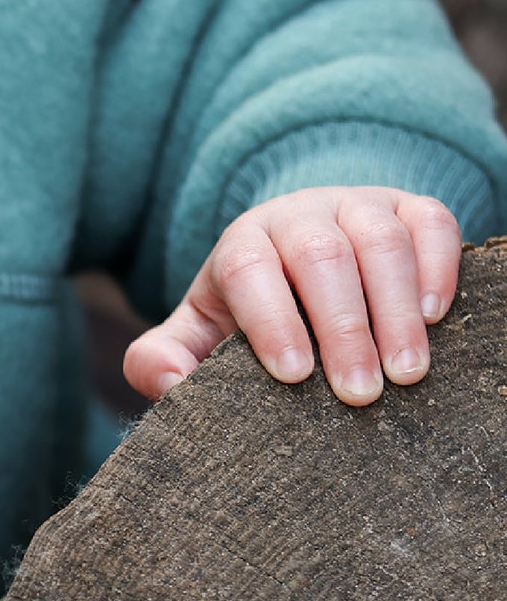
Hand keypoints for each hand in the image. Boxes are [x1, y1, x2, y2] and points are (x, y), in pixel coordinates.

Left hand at [124, 187, 462, 407]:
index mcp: (242, 243)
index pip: (250, 270)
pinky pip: (432, 222)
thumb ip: (162, 358)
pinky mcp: (409, 207)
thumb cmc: (249, 311)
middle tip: (359, 394)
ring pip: (380, 241)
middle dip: (342, 328)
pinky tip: (434, 317)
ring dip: (395, 310)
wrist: (299, 258)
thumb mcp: (198, 333)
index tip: (293, 376)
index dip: (271, 321)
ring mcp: (357, 206)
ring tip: (405, 373)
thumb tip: (167, 381)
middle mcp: (299, 214)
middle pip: (320, 256)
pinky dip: (437, 267)